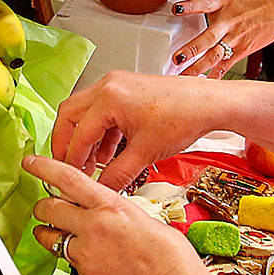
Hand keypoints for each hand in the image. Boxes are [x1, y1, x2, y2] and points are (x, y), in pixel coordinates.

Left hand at [26, 155, 211, 274]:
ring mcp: (85, 252)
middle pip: (48, 207)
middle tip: (47, 207)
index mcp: (111, 205)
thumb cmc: (170, 257)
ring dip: (48, 232)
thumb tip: (109, 213)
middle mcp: (94, 226)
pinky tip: (84, 256)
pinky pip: (66, 258)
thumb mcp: (145, 219)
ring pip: (48, 236)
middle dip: (44, 206)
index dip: (45, 167)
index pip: (68, 178)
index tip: (31, 163)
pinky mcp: (84, 274)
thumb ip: (118, 212)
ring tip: (56, 233)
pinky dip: (69, 255)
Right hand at [51, 71, 219, 190]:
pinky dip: (99, 130)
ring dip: (84, 137)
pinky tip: (108, 151)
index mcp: (109, 98)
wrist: (207, 103)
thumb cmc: (184, 117)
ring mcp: (116, 84)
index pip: (78, 133)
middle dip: (66, 142)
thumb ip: (118, 174)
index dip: (72, 159)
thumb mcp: (146, 152)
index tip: (72, 176)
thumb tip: (102, 189)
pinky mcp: (125, 89)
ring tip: (92, 163)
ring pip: (83, 111)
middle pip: (69, 115)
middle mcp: (108, 86)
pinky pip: (101, 109)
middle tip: (69, 165)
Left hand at [170, 0, 273, 78]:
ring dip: (198, 67)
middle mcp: (228, 21)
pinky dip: (215, 75)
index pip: (203, 2)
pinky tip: (205, 83)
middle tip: (176, 58)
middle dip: (191, 49)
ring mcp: (236, 37)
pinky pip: (226, 65)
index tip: (176, 9)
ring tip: (183, 76)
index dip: (189, 6)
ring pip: (214, 56)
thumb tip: (190, 4)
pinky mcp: (244, 49)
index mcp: (223, 1)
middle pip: (208, 38)